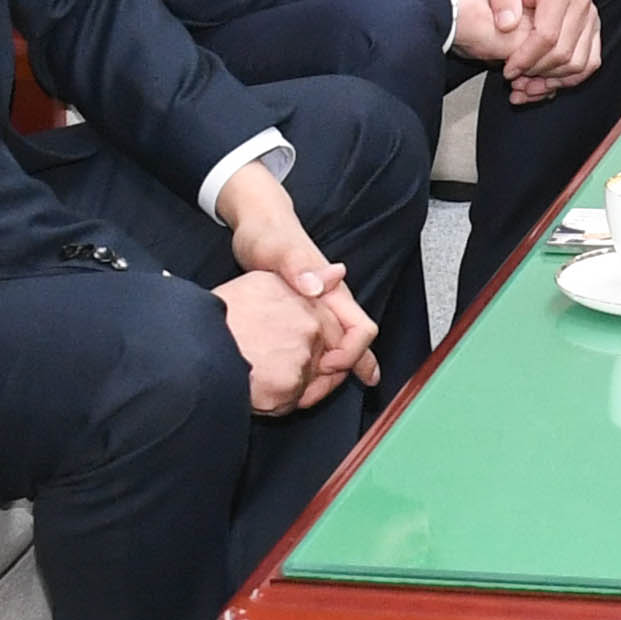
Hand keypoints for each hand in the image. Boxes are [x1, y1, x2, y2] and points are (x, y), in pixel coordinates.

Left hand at [218, 163, 385, 395]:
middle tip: (316, 396)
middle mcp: (331, 303)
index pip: (363, 332)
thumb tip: (318, 286)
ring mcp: (318, 310)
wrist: (257, 224)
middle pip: (355, 347)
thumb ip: (298, 266)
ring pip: (337, 348)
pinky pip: (318, 344)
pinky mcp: (302, 314)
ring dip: (331, 373)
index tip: (325, 366)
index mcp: (334, 292)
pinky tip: (302, 378)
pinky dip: (315, 363)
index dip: (351, 355)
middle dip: (343, 374)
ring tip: (312, 396)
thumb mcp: (278, 249)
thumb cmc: (268, 234)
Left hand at [481, 0, 604, 100]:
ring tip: (529, 84)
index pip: (547, 36)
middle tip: (515, 79)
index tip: (508, 70)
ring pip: (579, 63)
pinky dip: (570, 78)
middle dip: (537, 72)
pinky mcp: (594, 29)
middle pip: (564, 53)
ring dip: (553, 80)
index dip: (526, 59)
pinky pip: (590, 62)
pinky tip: (548, 82)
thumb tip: (506, 24)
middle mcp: (582, 2)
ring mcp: (592, 17)